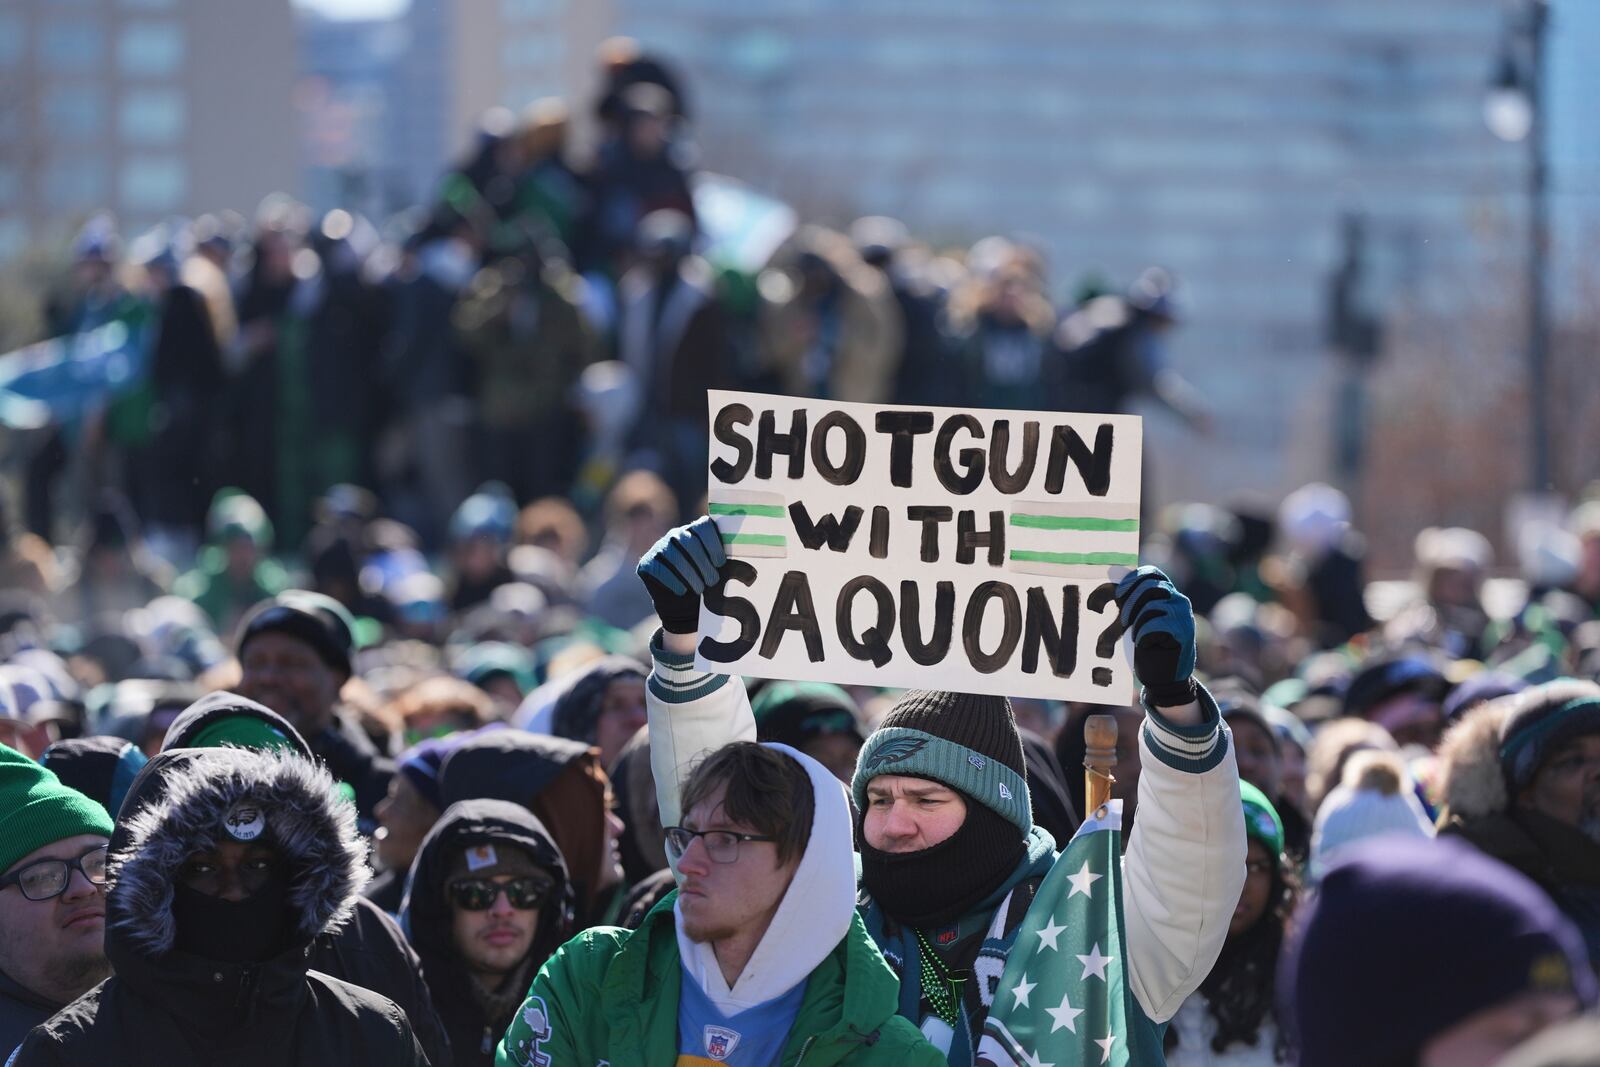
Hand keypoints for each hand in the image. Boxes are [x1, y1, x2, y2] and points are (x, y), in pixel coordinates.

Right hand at [636, 517, 726, 633]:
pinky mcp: (646, 563)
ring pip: (673, 554)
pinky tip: (682, 591)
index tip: (721, 562)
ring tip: (700, 589)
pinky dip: (672, 580)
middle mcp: (676, 535)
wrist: (682, 604)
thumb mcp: (718, 572)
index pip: (703, 527)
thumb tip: (751, 570)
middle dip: (702, 562)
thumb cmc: (705, 583)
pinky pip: (658, 567)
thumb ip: (729, 563)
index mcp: (696, 531)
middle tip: (713, 581)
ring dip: (689, 573)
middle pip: (688, 541)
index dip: (712, 544)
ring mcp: (659, 547)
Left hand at [1114, 566, 1196, 706]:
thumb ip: (1127, 600)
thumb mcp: (1134, 619)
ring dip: (1137, 623)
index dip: (1132, 580)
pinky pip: (1155, 625)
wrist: (1163, 678)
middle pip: (1150, 587)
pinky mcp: (1183, 632)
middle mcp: (1179, 601)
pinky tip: (1145, 645)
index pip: (1151, 573)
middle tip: (1123, 621)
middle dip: (1130, 603)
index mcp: (1168, 594)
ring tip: (1137, 637)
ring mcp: (1183, 616)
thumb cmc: (1146, 647)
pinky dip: (1144, 635)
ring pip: (1151, 606)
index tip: (1118, 595)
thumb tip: (1105, 582)